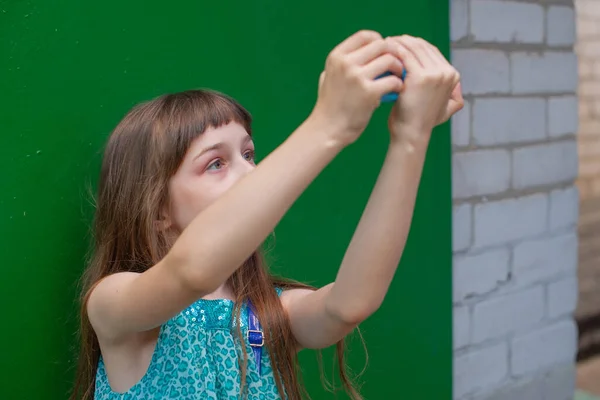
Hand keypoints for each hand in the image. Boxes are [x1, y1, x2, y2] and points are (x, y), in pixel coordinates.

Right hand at [311, 31, 404, 146]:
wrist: (327, 129)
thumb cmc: (330, 106)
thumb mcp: (328, 77)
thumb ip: (341, 63)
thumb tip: (362, 51)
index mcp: (337, 56)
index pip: (364, 36)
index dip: (379, 41)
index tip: (384, 52)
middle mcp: (346, 63)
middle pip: (380, 45)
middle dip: (392, 53)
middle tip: (396, 65)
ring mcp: (357, 77)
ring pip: (390, 60)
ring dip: (399, 68)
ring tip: (398, 77)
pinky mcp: (369, 93)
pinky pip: (393, 80)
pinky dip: (398, 84)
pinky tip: (397, 90)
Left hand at [387, 35, 463, 145]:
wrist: (412, 135)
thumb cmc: (420, 122)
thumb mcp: (444, 108)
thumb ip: (450, 96)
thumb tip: (456, 90)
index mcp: (453, 76)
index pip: (432, 51)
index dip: (414, 45)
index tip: (399, 44)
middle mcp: (447, 73)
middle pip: (423, 46)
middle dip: (405, 41)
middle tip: (388, 41)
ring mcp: (436, 74)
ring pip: (414, 47)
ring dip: (398, 42)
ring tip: (384, 44)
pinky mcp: (421, 77)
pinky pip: (405, 55)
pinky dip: (394, 49)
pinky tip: (384, 50)